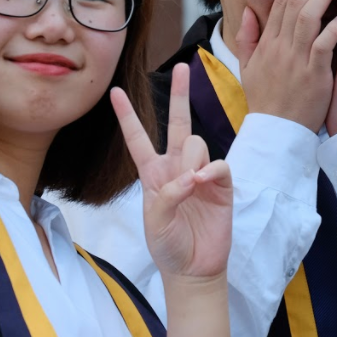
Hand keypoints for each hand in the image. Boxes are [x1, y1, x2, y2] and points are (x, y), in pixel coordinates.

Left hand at [111, 63, 232, 278]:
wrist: (193, 269)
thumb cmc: (168, 245)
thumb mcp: (154, 222)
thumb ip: (166, 195)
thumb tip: (190, 177)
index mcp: (153, 174)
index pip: (138, 139)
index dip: (127, 117)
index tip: (115, 92)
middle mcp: (177, 168)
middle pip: (178, 124)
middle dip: (180, 95)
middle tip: (183, 67)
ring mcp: (200, 174)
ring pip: (197, 143)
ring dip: (191, 158)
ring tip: (191, 186)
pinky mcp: (221, 185)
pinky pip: (218, 163)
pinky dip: (211, 170)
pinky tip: (204, 183)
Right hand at [236, 0, 336, 132]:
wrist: (275, 132)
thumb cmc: (266, 100)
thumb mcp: (248, 67)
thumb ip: (247, 38)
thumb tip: (248, 12)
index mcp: (267, 43)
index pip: (280, 3)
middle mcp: (280, 47)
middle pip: (294, 3)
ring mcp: (296, 60)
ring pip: (308, 18)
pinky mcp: (312, 75)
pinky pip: (323, 45)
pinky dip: (334, 27)